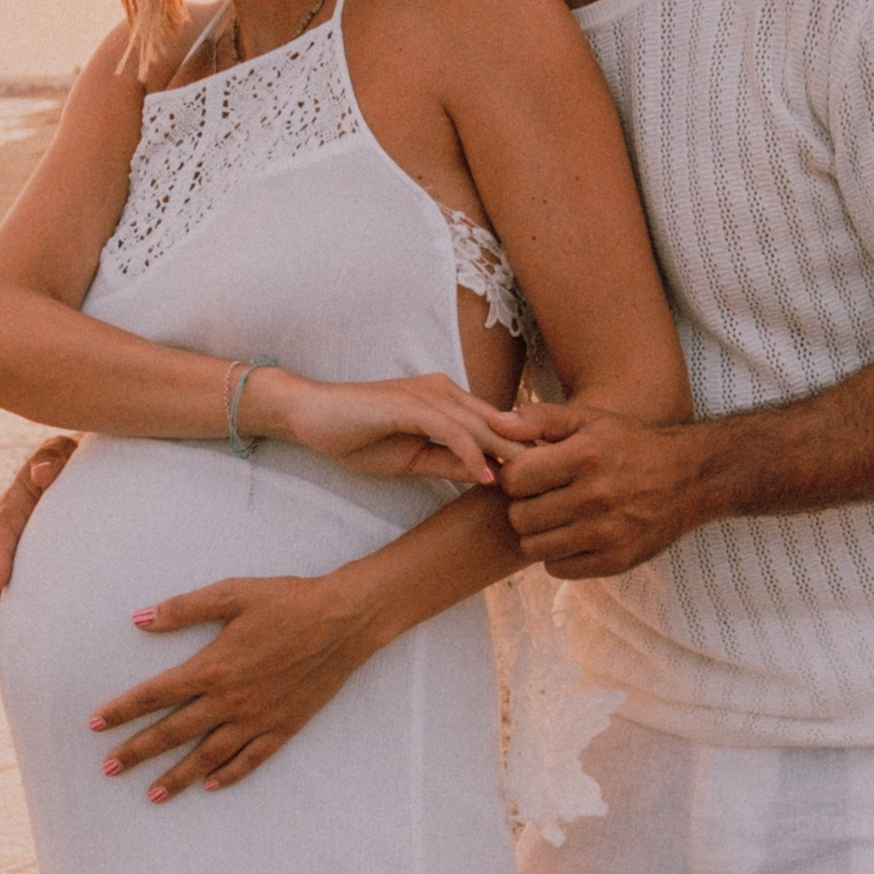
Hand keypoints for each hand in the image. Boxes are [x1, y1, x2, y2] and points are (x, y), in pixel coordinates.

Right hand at [0, 434, 76, 660]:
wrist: (79, 467)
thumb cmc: (77, 460)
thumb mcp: (66, 453)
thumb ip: (55, 460)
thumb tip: (43, 473)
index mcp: (16, 504)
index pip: (3, 533)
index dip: (0, 558)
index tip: (0, 585)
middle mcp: (6, 531)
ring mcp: (11, 553)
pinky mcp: (20, 571)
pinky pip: (8, 603)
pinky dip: (2, 631)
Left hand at [90, 574, 374, 797]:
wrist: (344, 621)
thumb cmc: (287, 601)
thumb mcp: (231, 593)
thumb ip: (182, 609)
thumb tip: (138, 619)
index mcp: (212, 667)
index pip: (154, 694)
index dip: (122, 710)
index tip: (94, 725)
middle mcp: (230, 701)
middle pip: (172, 733)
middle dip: (137, 752)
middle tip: (108, 770)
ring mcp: (257, 719)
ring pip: (207, 756)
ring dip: (176, 777)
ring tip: (151, 795)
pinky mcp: (284, 727)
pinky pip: (251, 759)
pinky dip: (229, 775)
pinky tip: (210, 787)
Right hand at [264, 367, 525, 487]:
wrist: (311, 415)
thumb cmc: (358, 436)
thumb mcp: (412, 459)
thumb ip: (449, 462)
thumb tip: (488, 475)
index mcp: (448, 403)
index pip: (495, 426)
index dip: (523, 449)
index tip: (549, 478)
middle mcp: (444, 392)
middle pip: (498, 422)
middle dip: (529, 450)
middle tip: (561, 478)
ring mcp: (428, 395)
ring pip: (481, 425)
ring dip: (509, 453)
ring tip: (534, 481)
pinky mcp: (410, 404)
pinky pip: (450, 430)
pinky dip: (471, 453)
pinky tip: (487, 475)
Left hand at [496, 404, 709, 577]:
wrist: (690, 478)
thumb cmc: (631, 445)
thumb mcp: (590, 419)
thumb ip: (540, 418)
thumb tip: (496, 426)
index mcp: (585, 456)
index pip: (514, 479)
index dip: (515, 476)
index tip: (530, 474)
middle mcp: (595, 496)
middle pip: (519, 517)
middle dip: (524, 506)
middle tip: (543, 497)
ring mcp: (605, 533)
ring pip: (534, 547)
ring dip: (539, 533)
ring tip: (557, 516)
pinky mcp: (615, 561)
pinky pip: (558, 568)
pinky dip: (559, 555)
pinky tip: (573, 535)